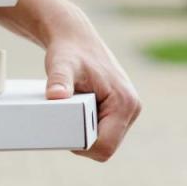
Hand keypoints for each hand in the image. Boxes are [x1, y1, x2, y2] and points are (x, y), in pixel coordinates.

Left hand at [44, 30, 140, 161]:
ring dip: (85, 132)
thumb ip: (59, 81)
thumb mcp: (61, 65)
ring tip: (70, 111)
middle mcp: (131, 108)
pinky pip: (103, 130)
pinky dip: (87, 126)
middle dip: (83, 139)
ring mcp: (127, 110)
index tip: (62, 133)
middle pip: (106, 146)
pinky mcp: (119, 109)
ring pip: (105, 139)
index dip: (82, 146)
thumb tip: (55, 95)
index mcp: (124, 103)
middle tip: (63, 119)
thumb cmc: (69, 51)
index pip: (105, 146)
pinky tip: (75, 111)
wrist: (75, 39)